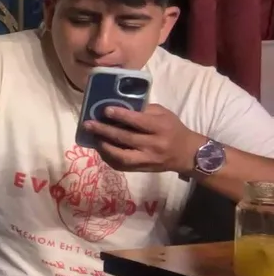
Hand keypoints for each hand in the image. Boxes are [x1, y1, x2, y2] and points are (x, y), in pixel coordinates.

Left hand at [82, 104, 204, 173]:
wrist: (187, 154)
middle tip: (88, 124)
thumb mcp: (164, 114)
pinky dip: (108, 157)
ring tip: (92, 136)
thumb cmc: (173, 129)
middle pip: (126, 138)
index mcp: (161, 128)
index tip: (105, 110)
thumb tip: (120, 106)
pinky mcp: (142, 169)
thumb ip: (144, 110)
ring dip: (104, 146)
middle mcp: (154, 145)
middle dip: (104, 130)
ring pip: (122, 156)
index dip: (121, 115)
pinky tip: (100, 148)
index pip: (139, 122)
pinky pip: (121, 165)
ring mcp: (147, 159)